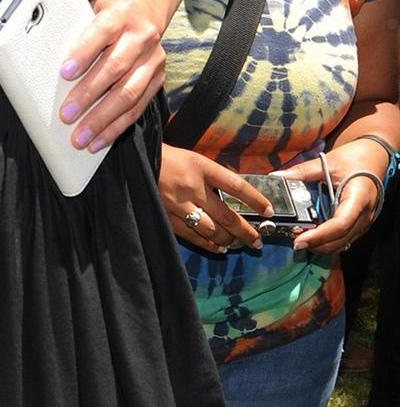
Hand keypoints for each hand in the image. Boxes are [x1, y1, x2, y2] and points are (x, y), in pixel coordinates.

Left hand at [59, 0, 164, 152]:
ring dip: (102, 119)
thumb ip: (77, 31)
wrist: (146, 11)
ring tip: (81, 137)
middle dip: (88, 94)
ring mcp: (152, 59)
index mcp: (119, 15)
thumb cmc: (109, 15)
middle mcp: (140, 36)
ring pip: (128, 93)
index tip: (65, 73)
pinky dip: (117, 127)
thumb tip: (45, 62)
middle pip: (114, 68)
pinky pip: (138, 107)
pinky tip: (100, 140)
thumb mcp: (92, 10)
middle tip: (66, 115)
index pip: (101, 32)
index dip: (83, 53)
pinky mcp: (158, 79)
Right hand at [158, 145, 273, 253]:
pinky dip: (208, 244)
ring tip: (238, 244)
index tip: (269, 212)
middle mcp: (193, 187)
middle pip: (227, 215)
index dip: (255, 200)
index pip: (236, 186)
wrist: (138, 162)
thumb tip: (237, 196)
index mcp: (202, 167)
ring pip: (212, 230)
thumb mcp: (196, 160)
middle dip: (246, 232)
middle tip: (257, 241)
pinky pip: (192, 236)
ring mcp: (180, 204)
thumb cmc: (170, 159)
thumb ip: (214, 177)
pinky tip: (218, 247)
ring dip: (229, 240)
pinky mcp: (167, 216)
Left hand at [277, 140, 389, 253]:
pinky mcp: (360, 224)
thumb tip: (276, 177)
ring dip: (322, 245)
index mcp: (358, 198)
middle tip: (294, 242)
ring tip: (300, 240)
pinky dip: (329, 241)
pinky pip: (345, 239)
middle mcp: (364, 215)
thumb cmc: (354, 159)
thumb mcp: (328, 162)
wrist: (374, 157)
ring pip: (343, 244)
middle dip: (317, 244)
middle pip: (340, 239)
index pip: (340, 224)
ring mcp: (364, 222)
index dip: (319, 235)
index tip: (299, 240)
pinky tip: (313, 237)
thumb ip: (302, 171)